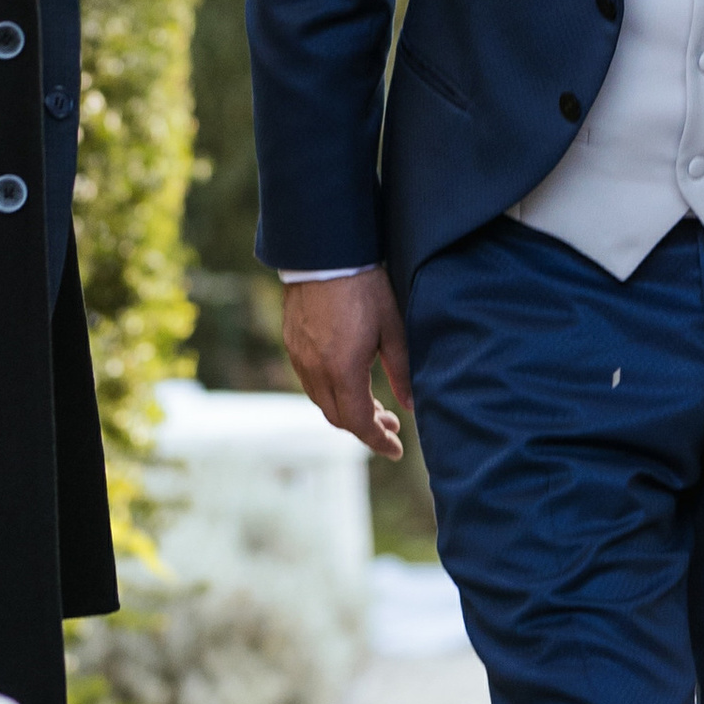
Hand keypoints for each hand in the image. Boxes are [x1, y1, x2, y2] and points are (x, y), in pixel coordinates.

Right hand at [281, 265, 412, 460]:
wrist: (326, 254)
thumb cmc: (365, 287)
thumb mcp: (393, 329)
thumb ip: (402, 371)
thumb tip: (411, 406)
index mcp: (342, 371)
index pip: (358, 423)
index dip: (378, 441)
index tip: (396, 450)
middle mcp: (315, 371)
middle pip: (338, 418)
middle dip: (366, 428)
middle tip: (391, 424)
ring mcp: (299, 358)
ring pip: (321, 401)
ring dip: (347, 411)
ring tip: (374, 406)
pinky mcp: (292, 344)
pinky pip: (310, 382)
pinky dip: (331, 393)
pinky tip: (349, 383)